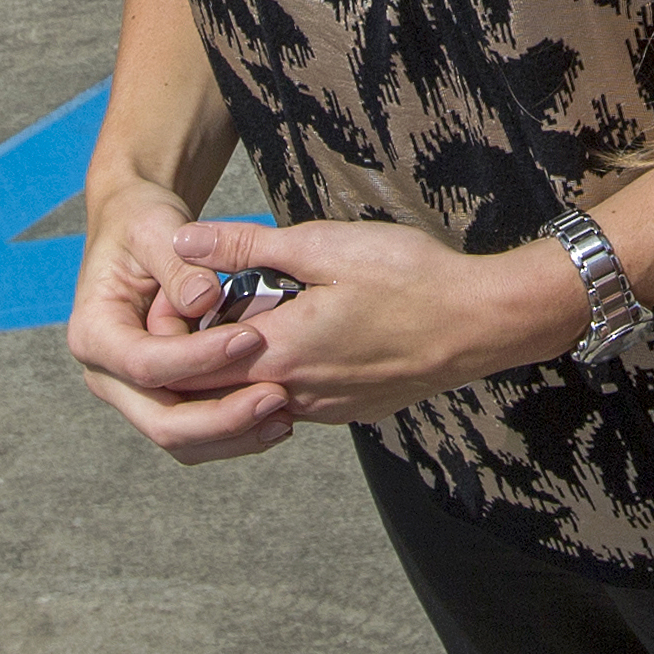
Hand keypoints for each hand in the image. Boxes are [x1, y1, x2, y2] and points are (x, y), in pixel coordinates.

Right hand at [64, 168, 291, 460]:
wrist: (136, 233)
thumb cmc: (143, 225)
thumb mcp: (156, 229)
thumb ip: (178, 264)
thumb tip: (204, 300)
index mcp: (94, 333)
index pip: (146, 363)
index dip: (199, 358)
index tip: (253, 337)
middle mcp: (107, 375)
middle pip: (162, 423)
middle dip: (222, 417)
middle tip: (278, 397)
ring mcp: (133, 394)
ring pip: (183, 441)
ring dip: (234, 435)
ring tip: (285, 416)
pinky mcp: (161, 400)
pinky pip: (197, 434)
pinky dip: (235, 432)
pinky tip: (276, 418)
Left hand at [161, 214, 570, 426]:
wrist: (482, 322)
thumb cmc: (409, 277)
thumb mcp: (321, 245)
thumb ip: (246, 247)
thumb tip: (183, 242)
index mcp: (279, 353)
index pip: (190, 366)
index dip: (171, 336)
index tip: (175, 302)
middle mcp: (296, 394)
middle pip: (217, 391)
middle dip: (198, 356)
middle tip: (202, 310)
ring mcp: (327, 409)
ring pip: (257, 399)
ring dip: (241, 368)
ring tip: (247, 320)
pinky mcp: (352, 411)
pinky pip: (296, 402)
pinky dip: (280, 377)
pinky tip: (297, 339)